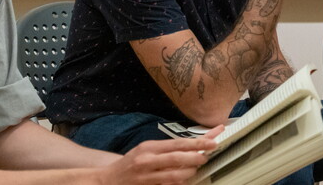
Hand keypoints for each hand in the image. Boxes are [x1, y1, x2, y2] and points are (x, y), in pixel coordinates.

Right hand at [96, 127, 221, 184]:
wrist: (108, 180)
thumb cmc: (132, 163)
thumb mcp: (146, 149)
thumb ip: (168, 147)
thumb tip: (196, 144)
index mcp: (149, 147)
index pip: (178, 143)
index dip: (198, 143)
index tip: (213, 142)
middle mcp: (147, 161)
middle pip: (177, 159)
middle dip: (196, 158)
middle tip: (205, 158)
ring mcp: (146, 178)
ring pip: (175, 176)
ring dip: (189, 173)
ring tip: (194, 169)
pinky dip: (179, 184)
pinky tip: (184, 181)